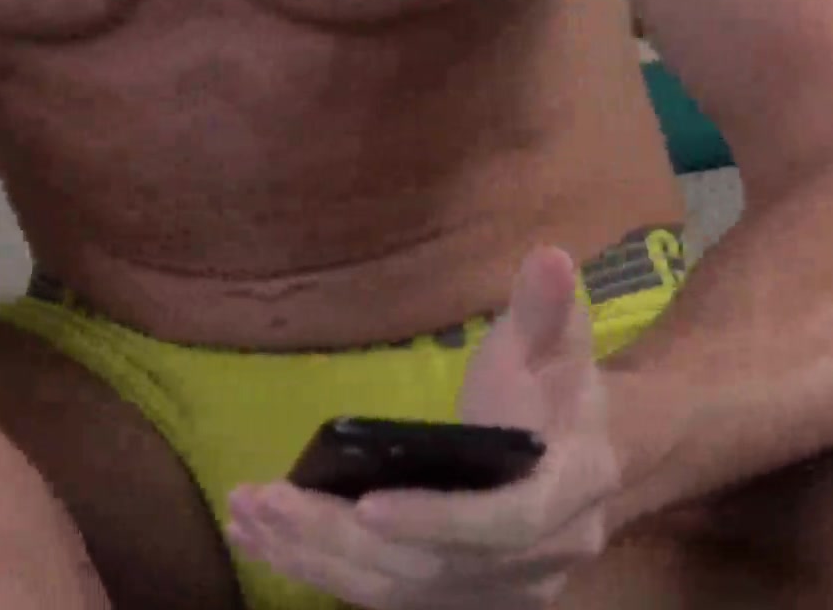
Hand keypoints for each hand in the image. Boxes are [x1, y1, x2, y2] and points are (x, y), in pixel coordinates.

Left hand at [222, 247, 626, 608]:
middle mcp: (540, 561)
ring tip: (248, 514)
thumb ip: (547, 309)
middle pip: (433, 567)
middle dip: (343, 538)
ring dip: (316, 556)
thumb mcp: (556, 344)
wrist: (584, 457)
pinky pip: (384, 594)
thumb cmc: (556, 390)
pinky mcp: (458, 599)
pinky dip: (319, 570)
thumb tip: (549, 257)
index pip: (502, 522)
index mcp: (570, 494)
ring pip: (398, 588)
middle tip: (267, 502)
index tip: (365, 504)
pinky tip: (261, 539)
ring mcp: (498, 590)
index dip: (437, 519)